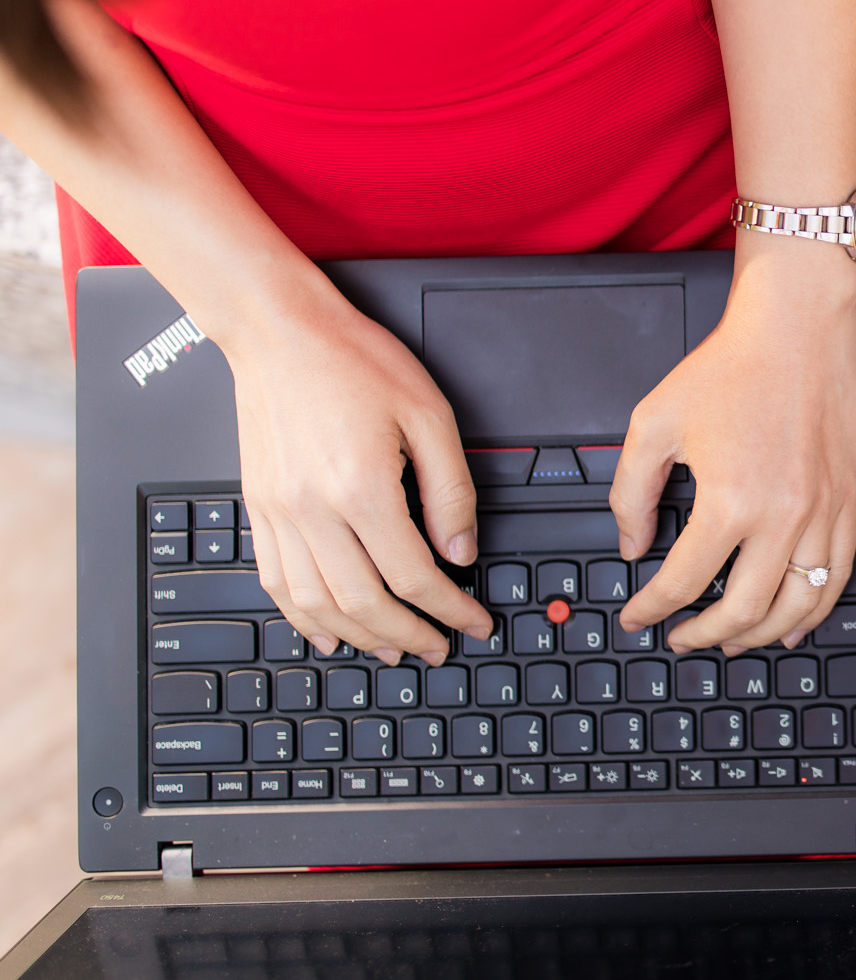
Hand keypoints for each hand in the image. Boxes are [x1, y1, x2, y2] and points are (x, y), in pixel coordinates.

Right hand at [227, 291, 490, 666]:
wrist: (278, 331)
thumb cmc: (352, 359)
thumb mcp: (428, 414)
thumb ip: (450, 488)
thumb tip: (461, 549)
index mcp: (361, 487)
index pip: (415, 575)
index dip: (450, 608)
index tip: (473, 620)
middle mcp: (313, 509)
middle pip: (365, 603)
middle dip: (409, 635)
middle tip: (439, 645)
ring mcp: (278, 513)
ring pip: (317, 604)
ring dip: (358, 637)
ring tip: (392, 648)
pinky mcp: (257, 508)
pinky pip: (276, 582)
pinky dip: (304, 617)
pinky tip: (328, 630)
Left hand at [616, 235, 855, 652]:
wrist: (798, 327)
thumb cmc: (733, 365)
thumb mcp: (655, 421)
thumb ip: (631, 491)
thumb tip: (632, 544)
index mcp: (730, 500)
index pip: (683, 582)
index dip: (652, 610)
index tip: (640, 616)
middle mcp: (783, 515)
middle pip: (743, 609)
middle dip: (703, 635)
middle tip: (682, 638)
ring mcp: (824, 512)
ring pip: (797, 606)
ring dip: (761, 635)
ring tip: (734, 641)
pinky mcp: (851, 501)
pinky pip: (838, 577)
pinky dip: (814, 611)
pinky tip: (793, 622)